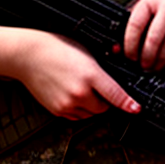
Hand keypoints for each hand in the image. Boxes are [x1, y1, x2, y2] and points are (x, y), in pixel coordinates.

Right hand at [0, 24, 139, 120]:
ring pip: (90, 113)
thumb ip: (102, 64)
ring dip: (91, 105)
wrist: (27, 55)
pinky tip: (70, 92)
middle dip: (104, 99)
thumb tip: (117, 74)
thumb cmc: (54, 47)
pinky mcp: (58, 111)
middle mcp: (80, 92)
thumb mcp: (84, 50)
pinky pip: (75, 116)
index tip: (137, 109)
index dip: (128, 103)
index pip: (116, 94)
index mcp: (89, 74)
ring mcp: (68, 104)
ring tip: (79, 86)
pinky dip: (78, 109)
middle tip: (96, 85)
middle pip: (104, 107)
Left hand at [124, 0, 164, 72]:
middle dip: (146, 59)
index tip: (129, 57)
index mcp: (151, 0)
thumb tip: (116, 47)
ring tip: (156, 68)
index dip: (130, 45)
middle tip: (143, 67)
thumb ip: (133, 21)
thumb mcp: (150, 4)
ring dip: (161, 63)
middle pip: (153, 39)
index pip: (135, 25)